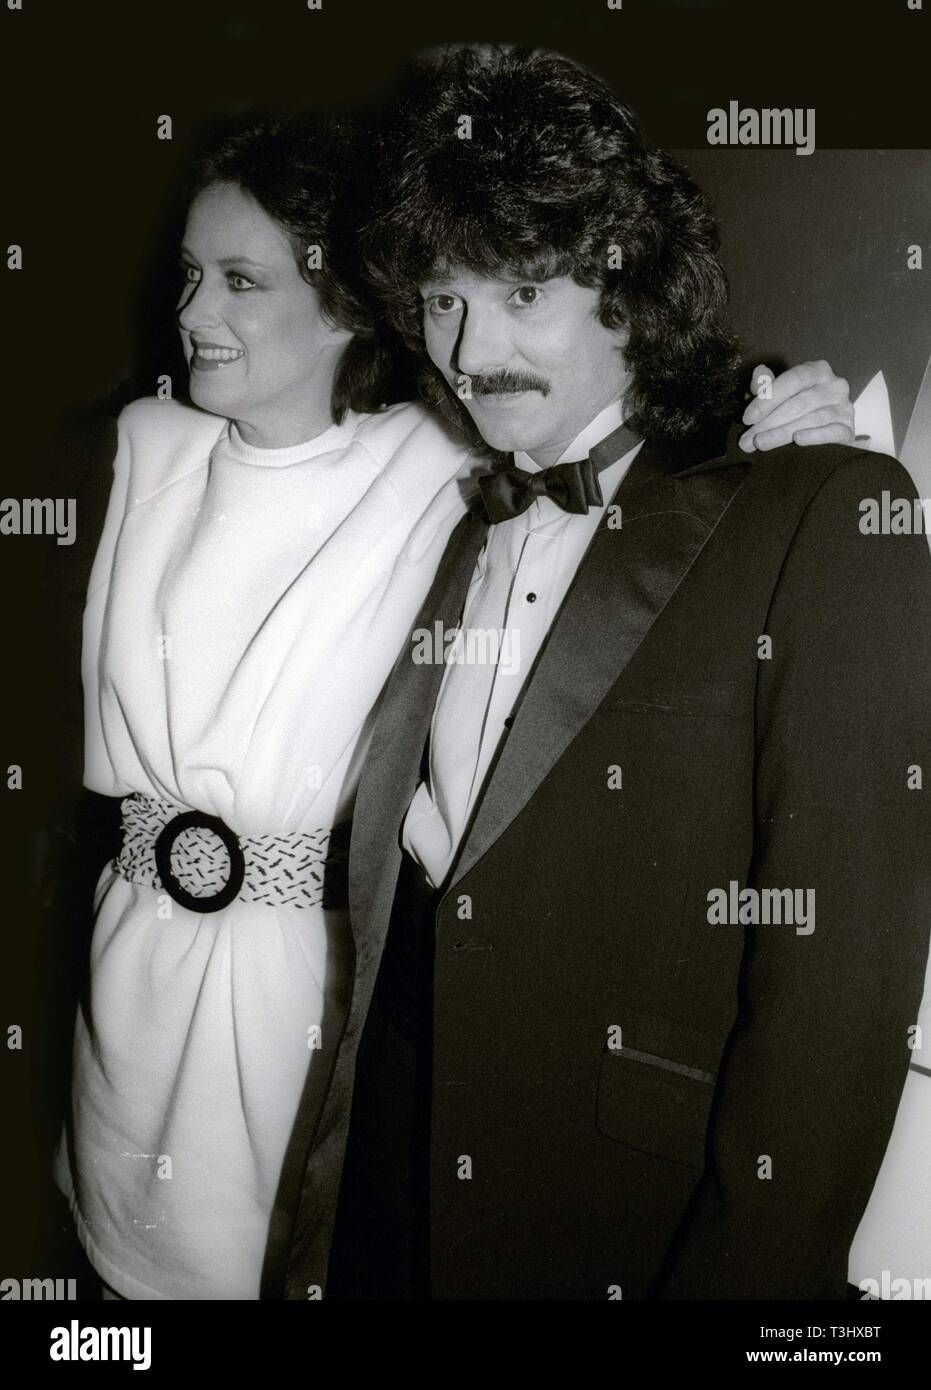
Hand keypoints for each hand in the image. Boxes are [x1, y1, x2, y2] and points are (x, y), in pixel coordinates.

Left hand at [739, 361, 854, 451]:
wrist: (827, 431)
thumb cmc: (797, 409)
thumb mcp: (780, 394)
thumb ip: (767, 385)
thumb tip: (759, 372)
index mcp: (817, 371)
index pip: (792, 380)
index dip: (768, 398)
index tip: (748, 418)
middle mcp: (835, 385)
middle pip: (799, 403)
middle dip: (769, 422)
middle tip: (748, 439)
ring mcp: (844, 407)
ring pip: (811, 419)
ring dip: (782, 433)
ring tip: (761, 444)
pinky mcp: (849, 429)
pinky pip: (832, 432)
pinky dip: (814, 436)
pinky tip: (797, 440)